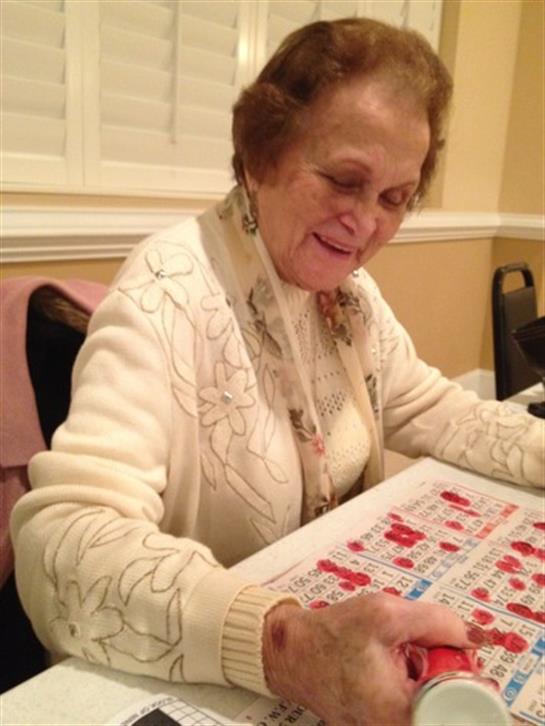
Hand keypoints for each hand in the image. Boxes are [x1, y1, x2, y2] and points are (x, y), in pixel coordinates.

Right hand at [263, 592, 475, 725]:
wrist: (292, 652)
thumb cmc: (329, 637)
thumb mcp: (386, 614)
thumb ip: (438, 622)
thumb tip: (476, 637)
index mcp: (399, 715)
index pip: (459, 708)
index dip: (468, 679)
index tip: (461, 661)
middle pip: (448, 704)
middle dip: (445, 670)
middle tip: (418, 647)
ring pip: (432, 703)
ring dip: (428, 674)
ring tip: (399, 653)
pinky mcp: (382, 723)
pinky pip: (414, 704)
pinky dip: (412, 680)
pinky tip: (392, 662)